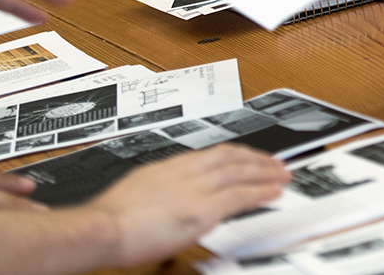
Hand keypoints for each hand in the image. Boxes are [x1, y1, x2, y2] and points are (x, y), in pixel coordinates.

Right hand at [84, 145, 288, 266]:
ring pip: (240, 171)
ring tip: (282, 174)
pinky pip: (240, 196)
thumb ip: (155, 193)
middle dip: (255, 158)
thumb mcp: (136, 193)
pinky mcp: (202, 209)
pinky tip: (273, 192)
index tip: (246, 157)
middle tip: (274, 162)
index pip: (209, 154)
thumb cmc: (109, 220)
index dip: (234, 154)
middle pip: (230, 156)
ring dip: (265, 171)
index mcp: (167, 167)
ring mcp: (195, 189)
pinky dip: (261, 191)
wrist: (102, 228)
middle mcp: (184, 172)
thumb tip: (162, 203)